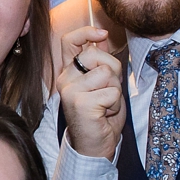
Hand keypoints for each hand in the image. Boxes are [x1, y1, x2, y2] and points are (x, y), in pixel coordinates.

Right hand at [57, 26, 122, 159]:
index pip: (69, 41)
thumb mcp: (101, 84)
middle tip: (108, 92)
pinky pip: (112, 92)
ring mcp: (70, 90)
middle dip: (113, 72)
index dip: (86, 32)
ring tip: (105, 105)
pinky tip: (105, 114)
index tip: (102, 34)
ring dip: (115, 90)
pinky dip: (115, 104)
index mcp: (68, 73)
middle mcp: (64, 79)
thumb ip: (98, 62)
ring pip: (107, 73)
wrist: (94, 146)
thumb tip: (101, 38)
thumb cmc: (99, 117)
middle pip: (97, 55)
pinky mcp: (80, 102)